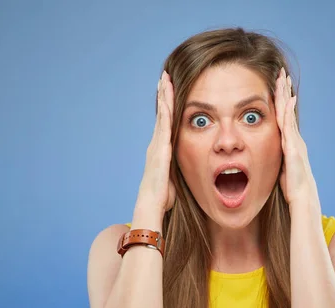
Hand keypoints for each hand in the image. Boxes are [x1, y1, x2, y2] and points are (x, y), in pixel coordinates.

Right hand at [137, 71, 175, 216]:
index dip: (166, 108)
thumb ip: (176, 170)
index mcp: (160, 150)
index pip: (165, 124)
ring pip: (162, 113)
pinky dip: (165, 107)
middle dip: (163, 95)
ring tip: (165, 79)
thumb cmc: (163, 196)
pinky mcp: (161, 145)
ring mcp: (157, 143)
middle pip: (161, 113)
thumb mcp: (172, 179)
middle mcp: (156, 143)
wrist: (152, 202)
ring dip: (163, 95)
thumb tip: (182, 173)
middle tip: (164, 77)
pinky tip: (167, 94)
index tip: (168, 93)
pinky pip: (164, 121)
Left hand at [275, 68, 317, 207]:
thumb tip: (272, 155)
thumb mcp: (281, 166)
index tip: (278, 86)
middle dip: (284, 92)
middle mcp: (293, 138)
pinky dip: (287, 111)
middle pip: (287, 110)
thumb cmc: (291, 185)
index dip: (281, 101)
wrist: (302, 196)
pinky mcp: (292, 147)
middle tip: (282, 73)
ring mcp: (294, 141)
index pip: (284, 116)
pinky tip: (287, 99)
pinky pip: (288, 125)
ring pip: (288, 113)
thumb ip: (277, 157)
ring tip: (283, 79)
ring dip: (285, 96)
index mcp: (289, 142)